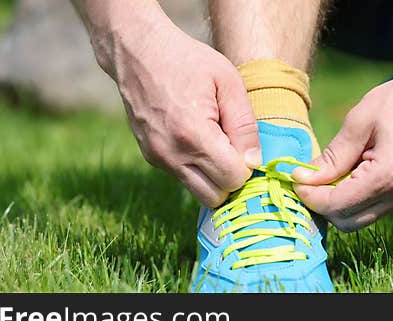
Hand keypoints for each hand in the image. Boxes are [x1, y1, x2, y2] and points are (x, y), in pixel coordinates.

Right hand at [95, 14, 259, 207]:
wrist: (137, 51)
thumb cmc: (187, 60)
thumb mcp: (228, 82)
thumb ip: (245, 125)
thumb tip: (254, 162)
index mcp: (194, 135)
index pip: (233, 180)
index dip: (247, 166)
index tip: (244, 143)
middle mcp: (172, 154)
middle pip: (216, 197)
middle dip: (231, 178)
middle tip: (234, 148)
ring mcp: (158, 158)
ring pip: (199, 193)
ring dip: (214, 177)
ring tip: (217, 143)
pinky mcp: (151, 157)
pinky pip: (184, 178)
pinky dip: (197, 168)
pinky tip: (199, 140)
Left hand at [292, 62, 392, 230]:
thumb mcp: (362, 119)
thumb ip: (334, 155)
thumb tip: (304, 179)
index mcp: (388, 176)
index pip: (337, 204)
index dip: (309, 196)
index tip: (294, 178)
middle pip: (347, 222)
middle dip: (323, 205)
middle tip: (308, 179)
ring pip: (362, 218)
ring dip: (340, 203)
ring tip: (329, 173)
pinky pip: (377, 207)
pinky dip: (358, 198)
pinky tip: (351, 172)